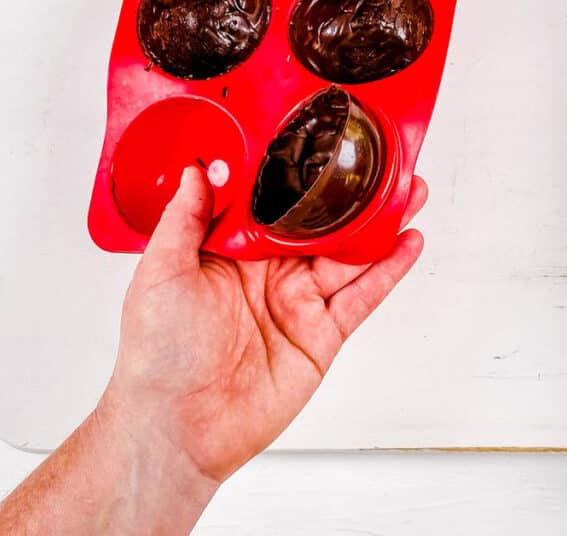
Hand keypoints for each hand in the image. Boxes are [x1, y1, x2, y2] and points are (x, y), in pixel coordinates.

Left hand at [100, 166, 427, 486]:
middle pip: (320, 224)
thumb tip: (199, 168)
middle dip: (351, 194)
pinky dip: (387, 271)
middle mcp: (268, 274)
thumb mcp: (160, 273)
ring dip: (380, 224)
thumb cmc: (157, 355)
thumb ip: (184, 218)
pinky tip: (407, 244)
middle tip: (380, 161)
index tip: (320, 140)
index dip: (297, 173)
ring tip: (408, 191)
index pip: (272, 202)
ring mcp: (298, 304)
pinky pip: (360, 297)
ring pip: (348, 254)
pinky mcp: (321, 335)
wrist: (177, 427)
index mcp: (230, 253)